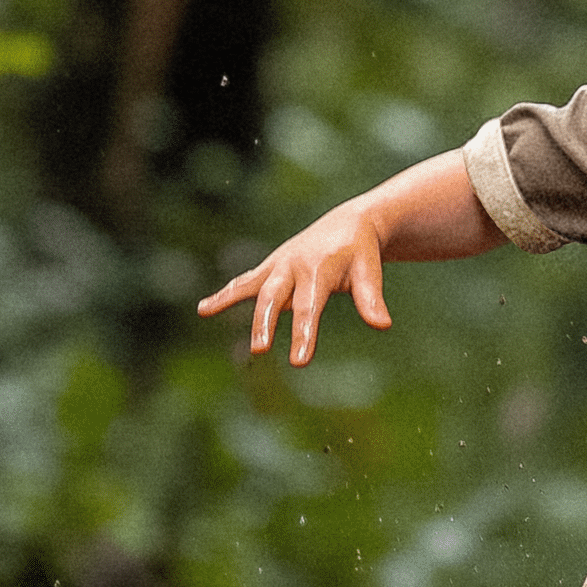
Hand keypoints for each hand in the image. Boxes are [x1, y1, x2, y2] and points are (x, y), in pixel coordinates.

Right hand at [196, 201, 391, 365]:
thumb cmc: (361, 251)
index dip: (304, 334)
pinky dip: (227, 293)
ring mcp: (279, 264)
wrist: (349, 223)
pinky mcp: (271, 267)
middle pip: (275, 297)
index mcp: (319, 268)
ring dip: (230, 300)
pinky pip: (246, 281)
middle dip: (265, 323)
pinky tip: (204, 308)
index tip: (298, 362)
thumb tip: (382, 325)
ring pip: (254, 286)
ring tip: (206, 311)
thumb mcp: (370, 270)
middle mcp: (294, 265)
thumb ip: (371, 298)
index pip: (309, 307)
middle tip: (258, 350)